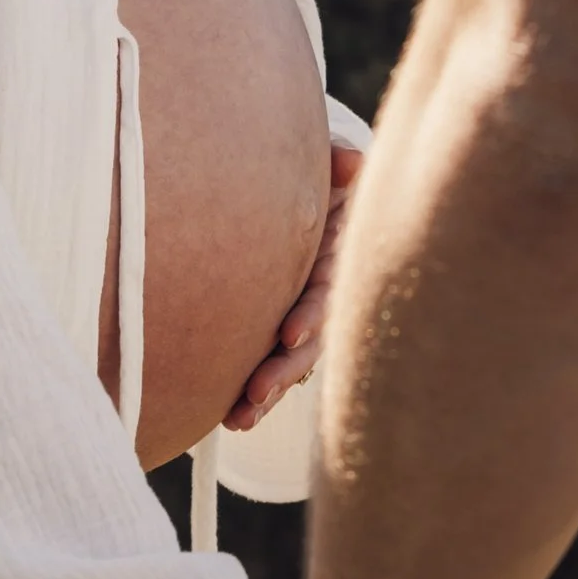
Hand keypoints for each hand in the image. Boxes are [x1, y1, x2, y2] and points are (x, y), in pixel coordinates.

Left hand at [227, 138, 362, 431]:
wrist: (299, 194)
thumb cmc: (317, 178)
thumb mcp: (330, 167)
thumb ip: (337, 163)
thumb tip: (350, 160)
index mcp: (334, 259)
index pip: (326, 292)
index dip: (312, 314)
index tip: (289, 332)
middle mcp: (320, 295)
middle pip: (307, 342)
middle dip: (284, 368)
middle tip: (257, 391)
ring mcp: (299, 316)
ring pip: (287, 363)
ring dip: (266, 392)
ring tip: (238, 417)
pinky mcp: (276, 332)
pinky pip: (265, 367)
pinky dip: (251, 394)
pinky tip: (227, 418)